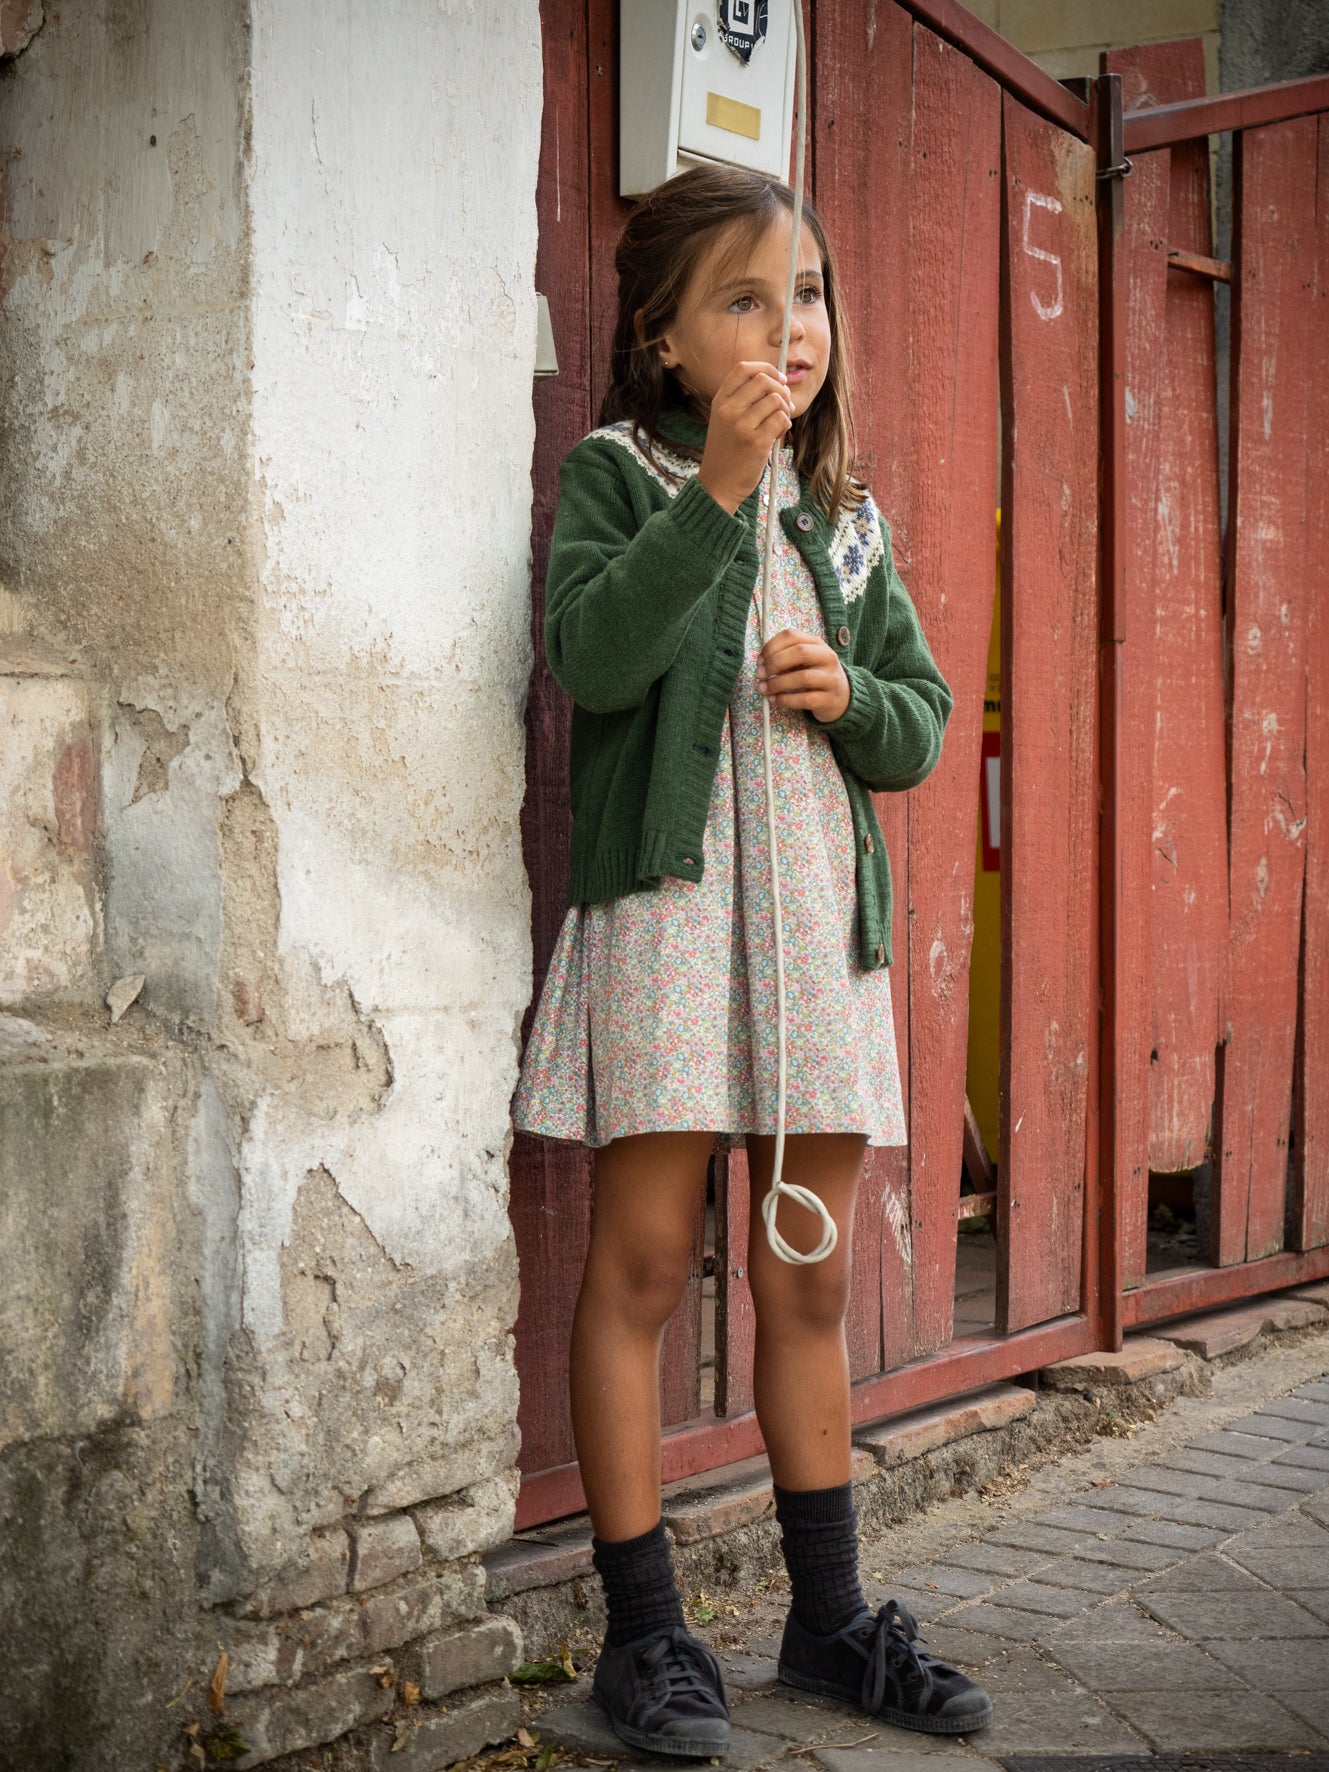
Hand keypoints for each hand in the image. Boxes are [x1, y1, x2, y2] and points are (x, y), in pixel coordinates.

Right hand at [698, 362, 794, 513]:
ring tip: (780, 421)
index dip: (766, 368)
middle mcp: (728, 409)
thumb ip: (742, 399)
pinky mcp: (756, 442)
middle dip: (781, 389)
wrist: (718, 484)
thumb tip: (777, 381)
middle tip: (784, 403)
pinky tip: (778, 433)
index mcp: (720, 401)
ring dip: (786, 408)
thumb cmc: (726, 451)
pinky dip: (786, 424)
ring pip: (776, 399)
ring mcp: (742, 425)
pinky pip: (781, 419)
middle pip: (764, 380)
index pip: (744, 368)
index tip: (778, 379)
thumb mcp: (724, 419)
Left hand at [757, 629, 850, 722]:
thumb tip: (761, 664)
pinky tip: (775, 700)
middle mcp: (827, 658)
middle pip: (800, 653)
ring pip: (803, 677)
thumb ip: (786, 658)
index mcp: (817, 643)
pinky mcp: (828, 699)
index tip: (760, 660)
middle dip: (774, 663)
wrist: (842, 697)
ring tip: (764, 689)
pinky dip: (785, 700)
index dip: (771, 646)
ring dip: (778, 683)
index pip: (792, 636)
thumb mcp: (804, 661)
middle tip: (760, 674)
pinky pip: (805, 699)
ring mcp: (830, 679)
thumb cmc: (816, 675)